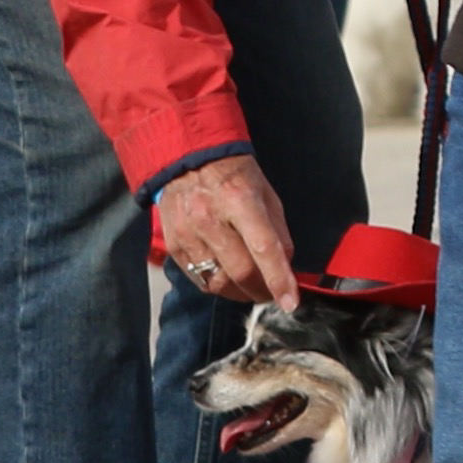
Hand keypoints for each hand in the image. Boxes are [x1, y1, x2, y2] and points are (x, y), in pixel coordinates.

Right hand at [152, 156, 301, 306]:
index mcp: (240, 200)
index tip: (289, 303)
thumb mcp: (265, 193)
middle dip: (261, 291)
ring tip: (249, 287)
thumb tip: (284, 268)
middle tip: (270, 294)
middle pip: (240, 271)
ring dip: (239, 292)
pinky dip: (217, 285)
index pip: (263, 247)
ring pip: (218, 282)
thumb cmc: (233, 176)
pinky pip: (198, 279)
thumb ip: (277, 232)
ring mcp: (188, 232)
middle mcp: (210, 218)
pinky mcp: (174, 244)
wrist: (186, 159)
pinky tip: (226, 278)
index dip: (279, 279)